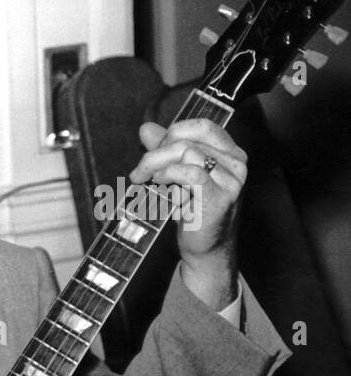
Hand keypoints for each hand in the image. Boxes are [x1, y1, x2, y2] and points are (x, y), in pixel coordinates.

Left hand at [130, 118, 246, 308]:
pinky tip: (159, 186)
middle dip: (155, 153)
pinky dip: (168, 176)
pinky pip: (190, 173)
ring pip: (186, 154)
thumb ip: (164, 150)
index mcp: (230, 153)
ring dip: (157, 166)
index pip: (202, 126)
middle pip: (188, 141)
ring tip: (147, 181)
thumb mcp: (177, 176)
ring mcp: (231, 180)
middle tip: (139, 171)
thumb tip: (146, 128)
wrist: (205, 249)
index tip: (152, 150)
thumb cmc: (192, 212)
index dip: (172, 133)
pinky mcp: (220, 197)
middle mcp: (236, 163)